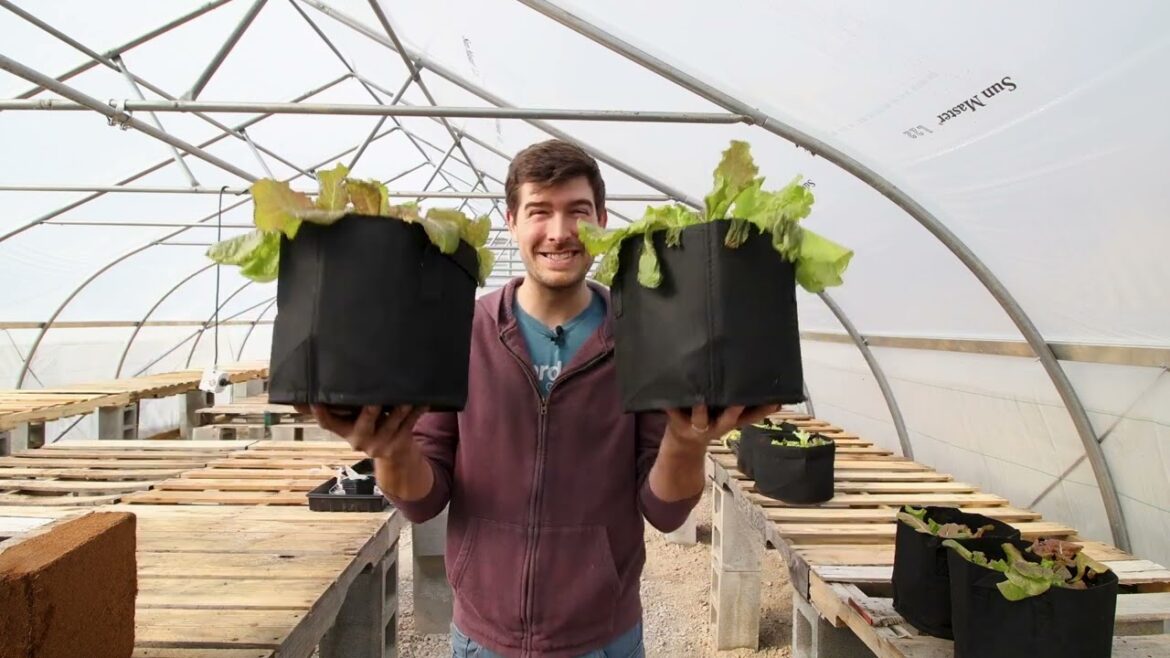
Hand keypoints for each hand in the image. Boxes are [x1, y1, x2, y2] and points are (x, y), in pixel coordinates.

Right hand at [295, 404, 427, 458]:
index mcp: (345, 432)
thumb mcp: (350, 424)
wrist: (395, 460)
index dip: (320, 413)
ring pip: (392, 422)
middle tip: (374, 399)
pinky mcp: (401, 442)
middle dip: (370, 411)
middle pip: (364, 422)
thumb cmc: (369, 430)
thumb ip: (335, 411)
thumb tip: (299, 398)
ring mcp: (382, 443)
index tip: (315, 400)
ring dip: (400, 408)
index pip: (328, 423)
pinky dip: (417, 412)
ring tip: (405, 395)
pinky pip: (410, 424)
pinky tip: (423, 401)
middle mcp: (361, 440)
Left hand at [663, 403, 780, 450]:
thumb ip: (747, 407)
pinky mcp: (676, 421)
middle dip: (734, 411)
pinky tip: (668, 393)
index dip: (763, 411)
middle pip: (729, 419)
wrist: (683, 444)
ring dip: (701, 408)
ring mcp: (696, 425)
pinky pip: (672, 411)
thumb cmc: (711, 420)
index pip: (752, 417)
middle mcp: (716, 426)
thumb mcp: (730, 418)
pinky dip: (669, 403)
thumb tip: (775, 394)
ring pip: (700, 417)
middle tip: (739, 399)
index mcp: (731, 422)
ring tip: (701, 398)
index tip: (774, 401)